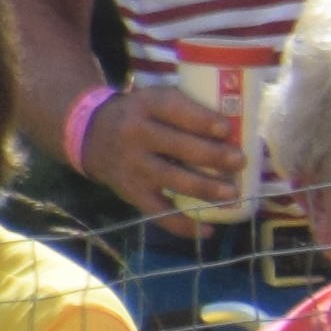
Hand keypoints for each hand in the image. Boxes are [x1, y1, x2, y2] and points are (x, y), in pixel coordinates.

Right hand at [86, 73, 248, 212]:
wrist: (91, 134)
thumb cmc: (140, 114)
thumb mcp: (155, 98)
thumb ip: (186, 107)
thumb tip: (239, 127)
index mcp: (147, 105)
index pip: (174, 110)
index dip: (200, 120)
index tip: (225, 129)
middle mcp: (137, 135)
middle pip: (178, 147)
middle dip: (212, 156)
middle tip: (240, 162)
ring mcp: (133, 166)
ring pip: (172, 180)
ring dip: (204, 189)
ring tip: (231, 194)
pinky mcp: (132, 193)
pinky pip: (158, 212)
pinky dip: (182, 225)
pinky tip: (206, 231)